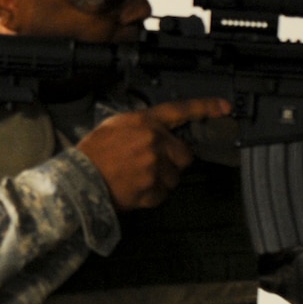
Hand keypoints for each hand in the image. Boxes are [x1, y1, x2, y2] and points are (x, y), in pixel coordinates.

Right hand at [77, 98, 231, 210]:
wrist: (77, 181)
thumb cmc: (92, 154)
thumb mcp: (114, 126)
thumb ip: (141, 125)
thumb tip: (160, 130)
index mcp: (144, 122)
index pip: (180, 110)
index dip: (205, 108)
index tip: (225, 108)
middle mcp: (154, 142)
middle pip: (184, 154)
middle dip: (173, 161)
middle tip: (152, 165)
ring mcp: (154, 167)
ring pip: (174, 177)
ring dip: (161, 180)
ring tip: (136, 178)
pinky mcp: (152, 189)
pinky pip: (163, 194)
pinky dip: (151, 195)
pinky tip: (134, 190)